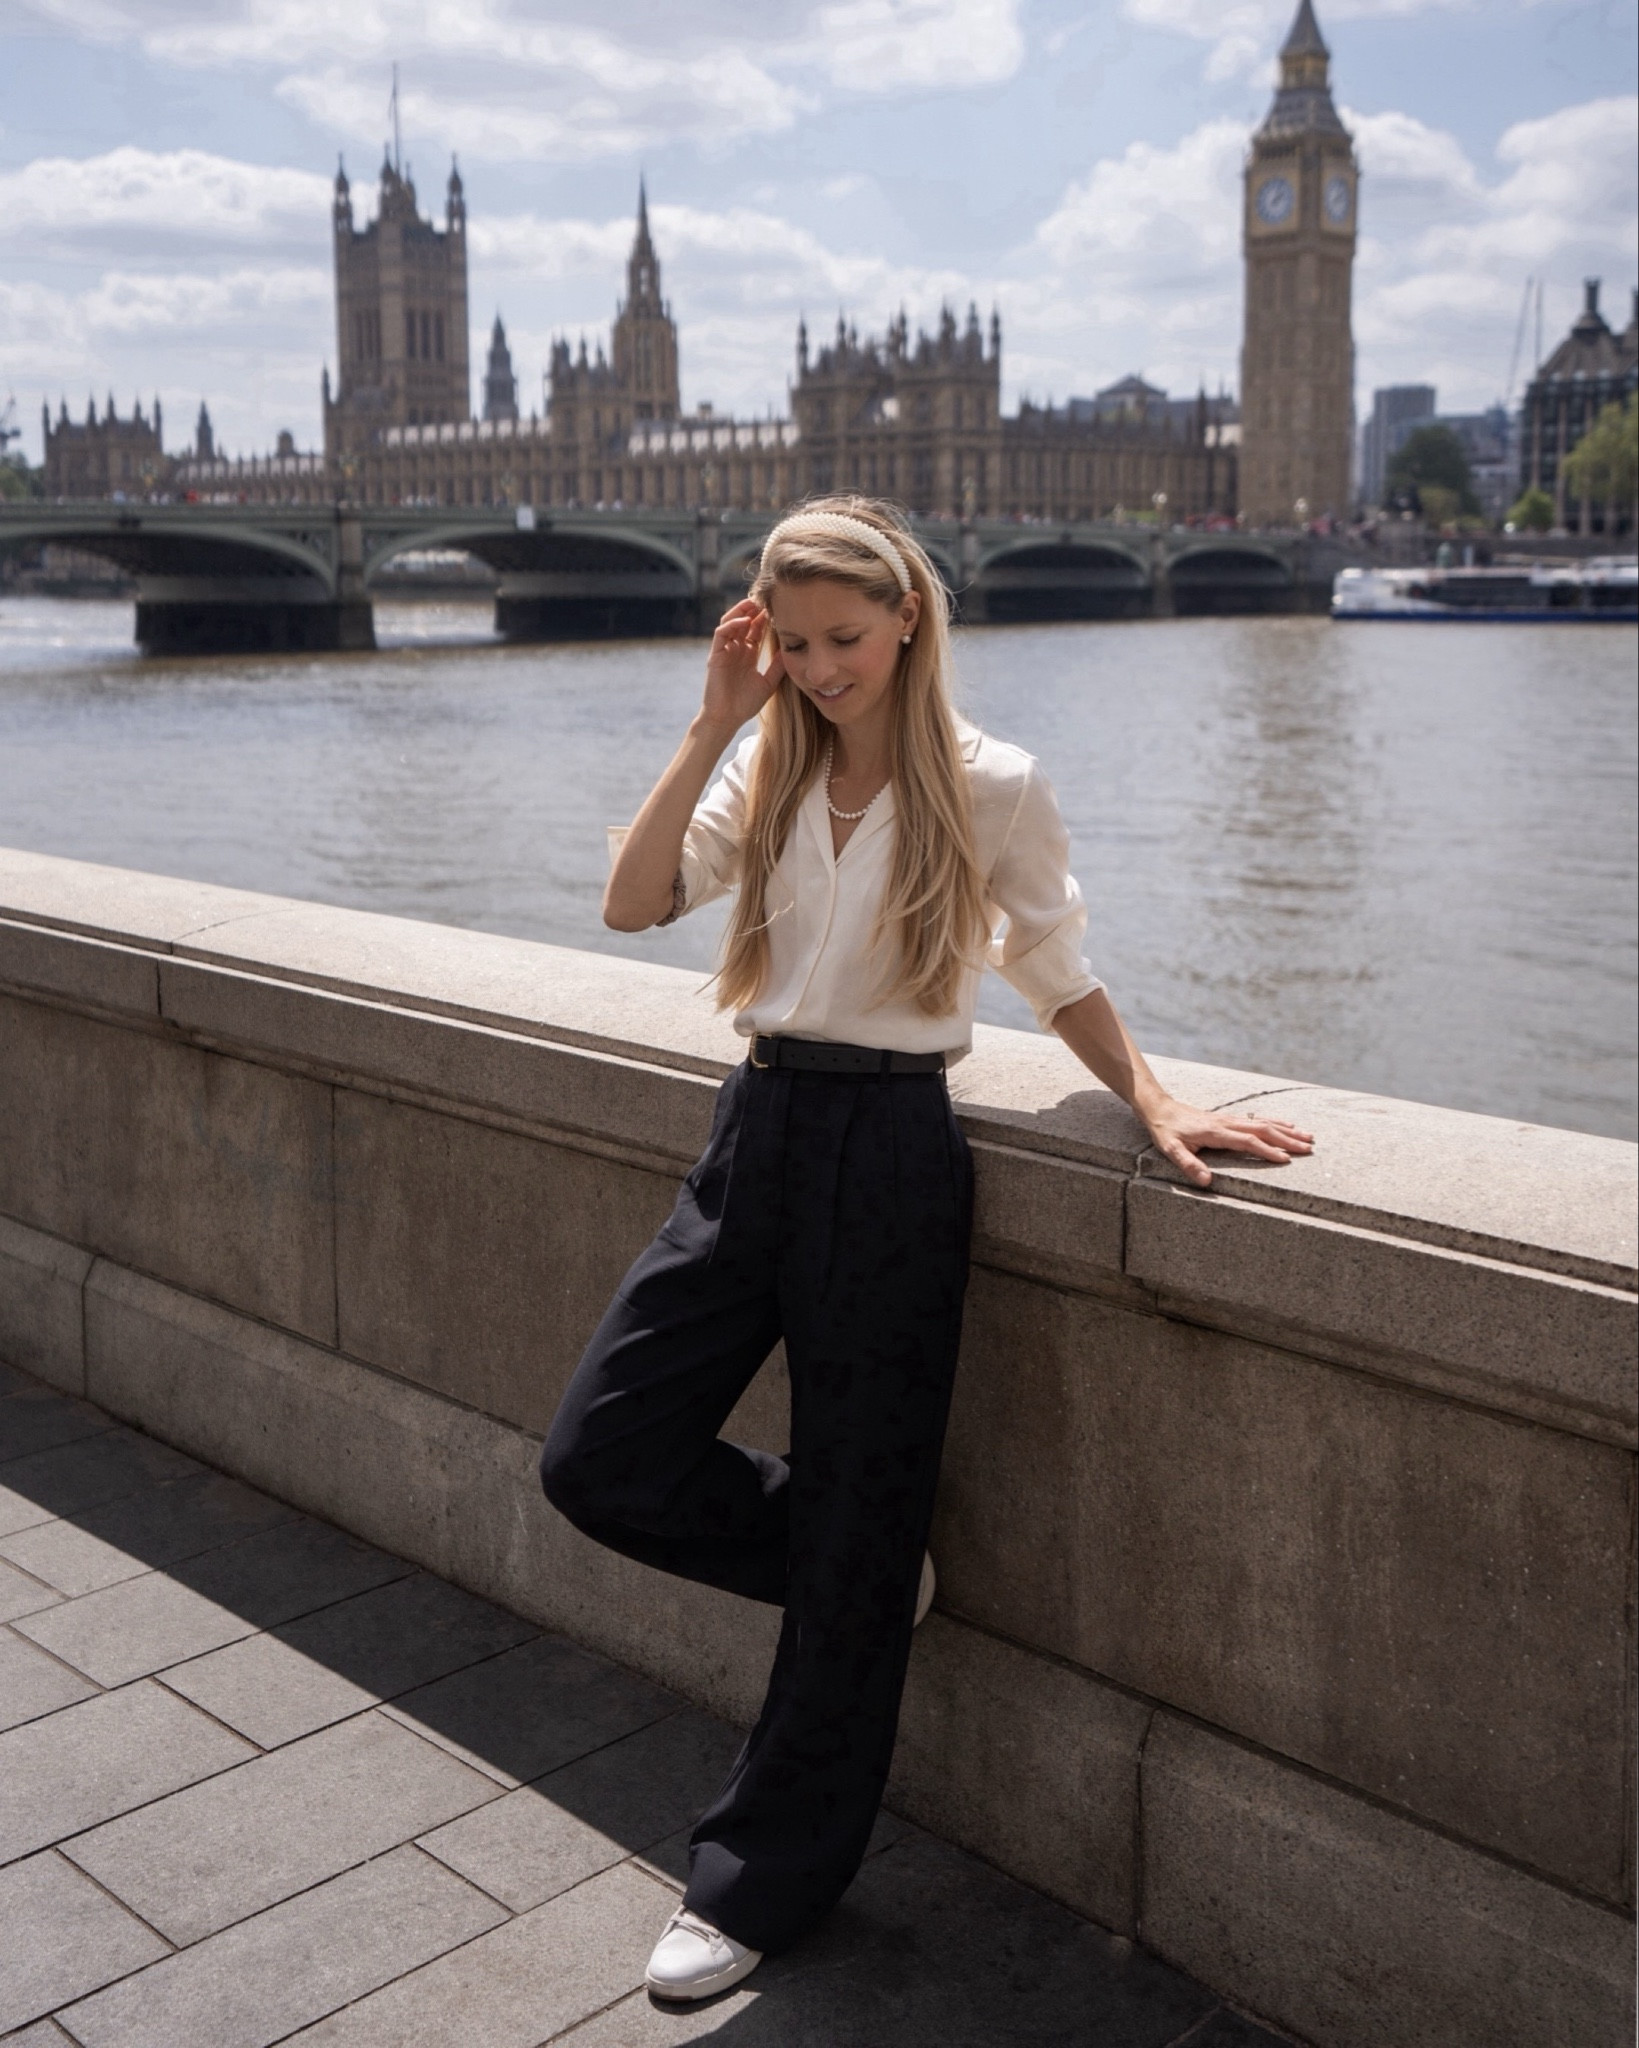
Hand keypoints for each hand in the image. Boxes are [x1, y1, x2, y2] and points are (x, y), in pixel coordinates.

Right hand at [700, 599, 783, 734]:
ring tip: (755, 602)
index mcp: (748, 654)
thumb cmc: (746, 704)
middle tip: (769, 598)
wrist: (727, 719)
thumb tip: (792, 649)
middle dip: (756, 609)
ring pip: (731, 622)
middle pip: (745, 621)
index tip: (780, 608)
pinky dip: (732, 624)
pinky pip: (721, 633)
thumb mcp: (769, 682)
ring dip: (742, 610)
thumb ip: (778, 666)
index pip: (757, 630)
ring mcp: (725, 651)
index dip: (766, 618)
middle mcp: (736, 649)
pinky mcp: (715, 655)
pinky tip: (745, 620)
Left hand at [1142, 1097, 1313, 1188]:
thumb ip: (1188, 1165)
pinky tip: (1287, 1126)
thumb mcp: (1171, 1150)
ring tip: (1308, 1137)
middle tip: (1309, 1148)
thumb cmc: (1166, 1131)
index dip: (1267, 1151)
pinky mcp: (1229, 1119)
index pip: (1248, 1142)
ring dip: (1287, 1130)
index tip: (1286, 1159)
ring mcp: (1230, 1119)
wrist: (1160, 1108)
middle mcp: (1227, 1123)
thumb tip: (1207, 1181)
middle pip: (1264, 1130)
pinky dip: (1276, 1123)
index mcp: (1216, 1132)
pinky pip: (1258, 1120)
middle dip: (1288, 1140)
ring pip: (1264, 1123)